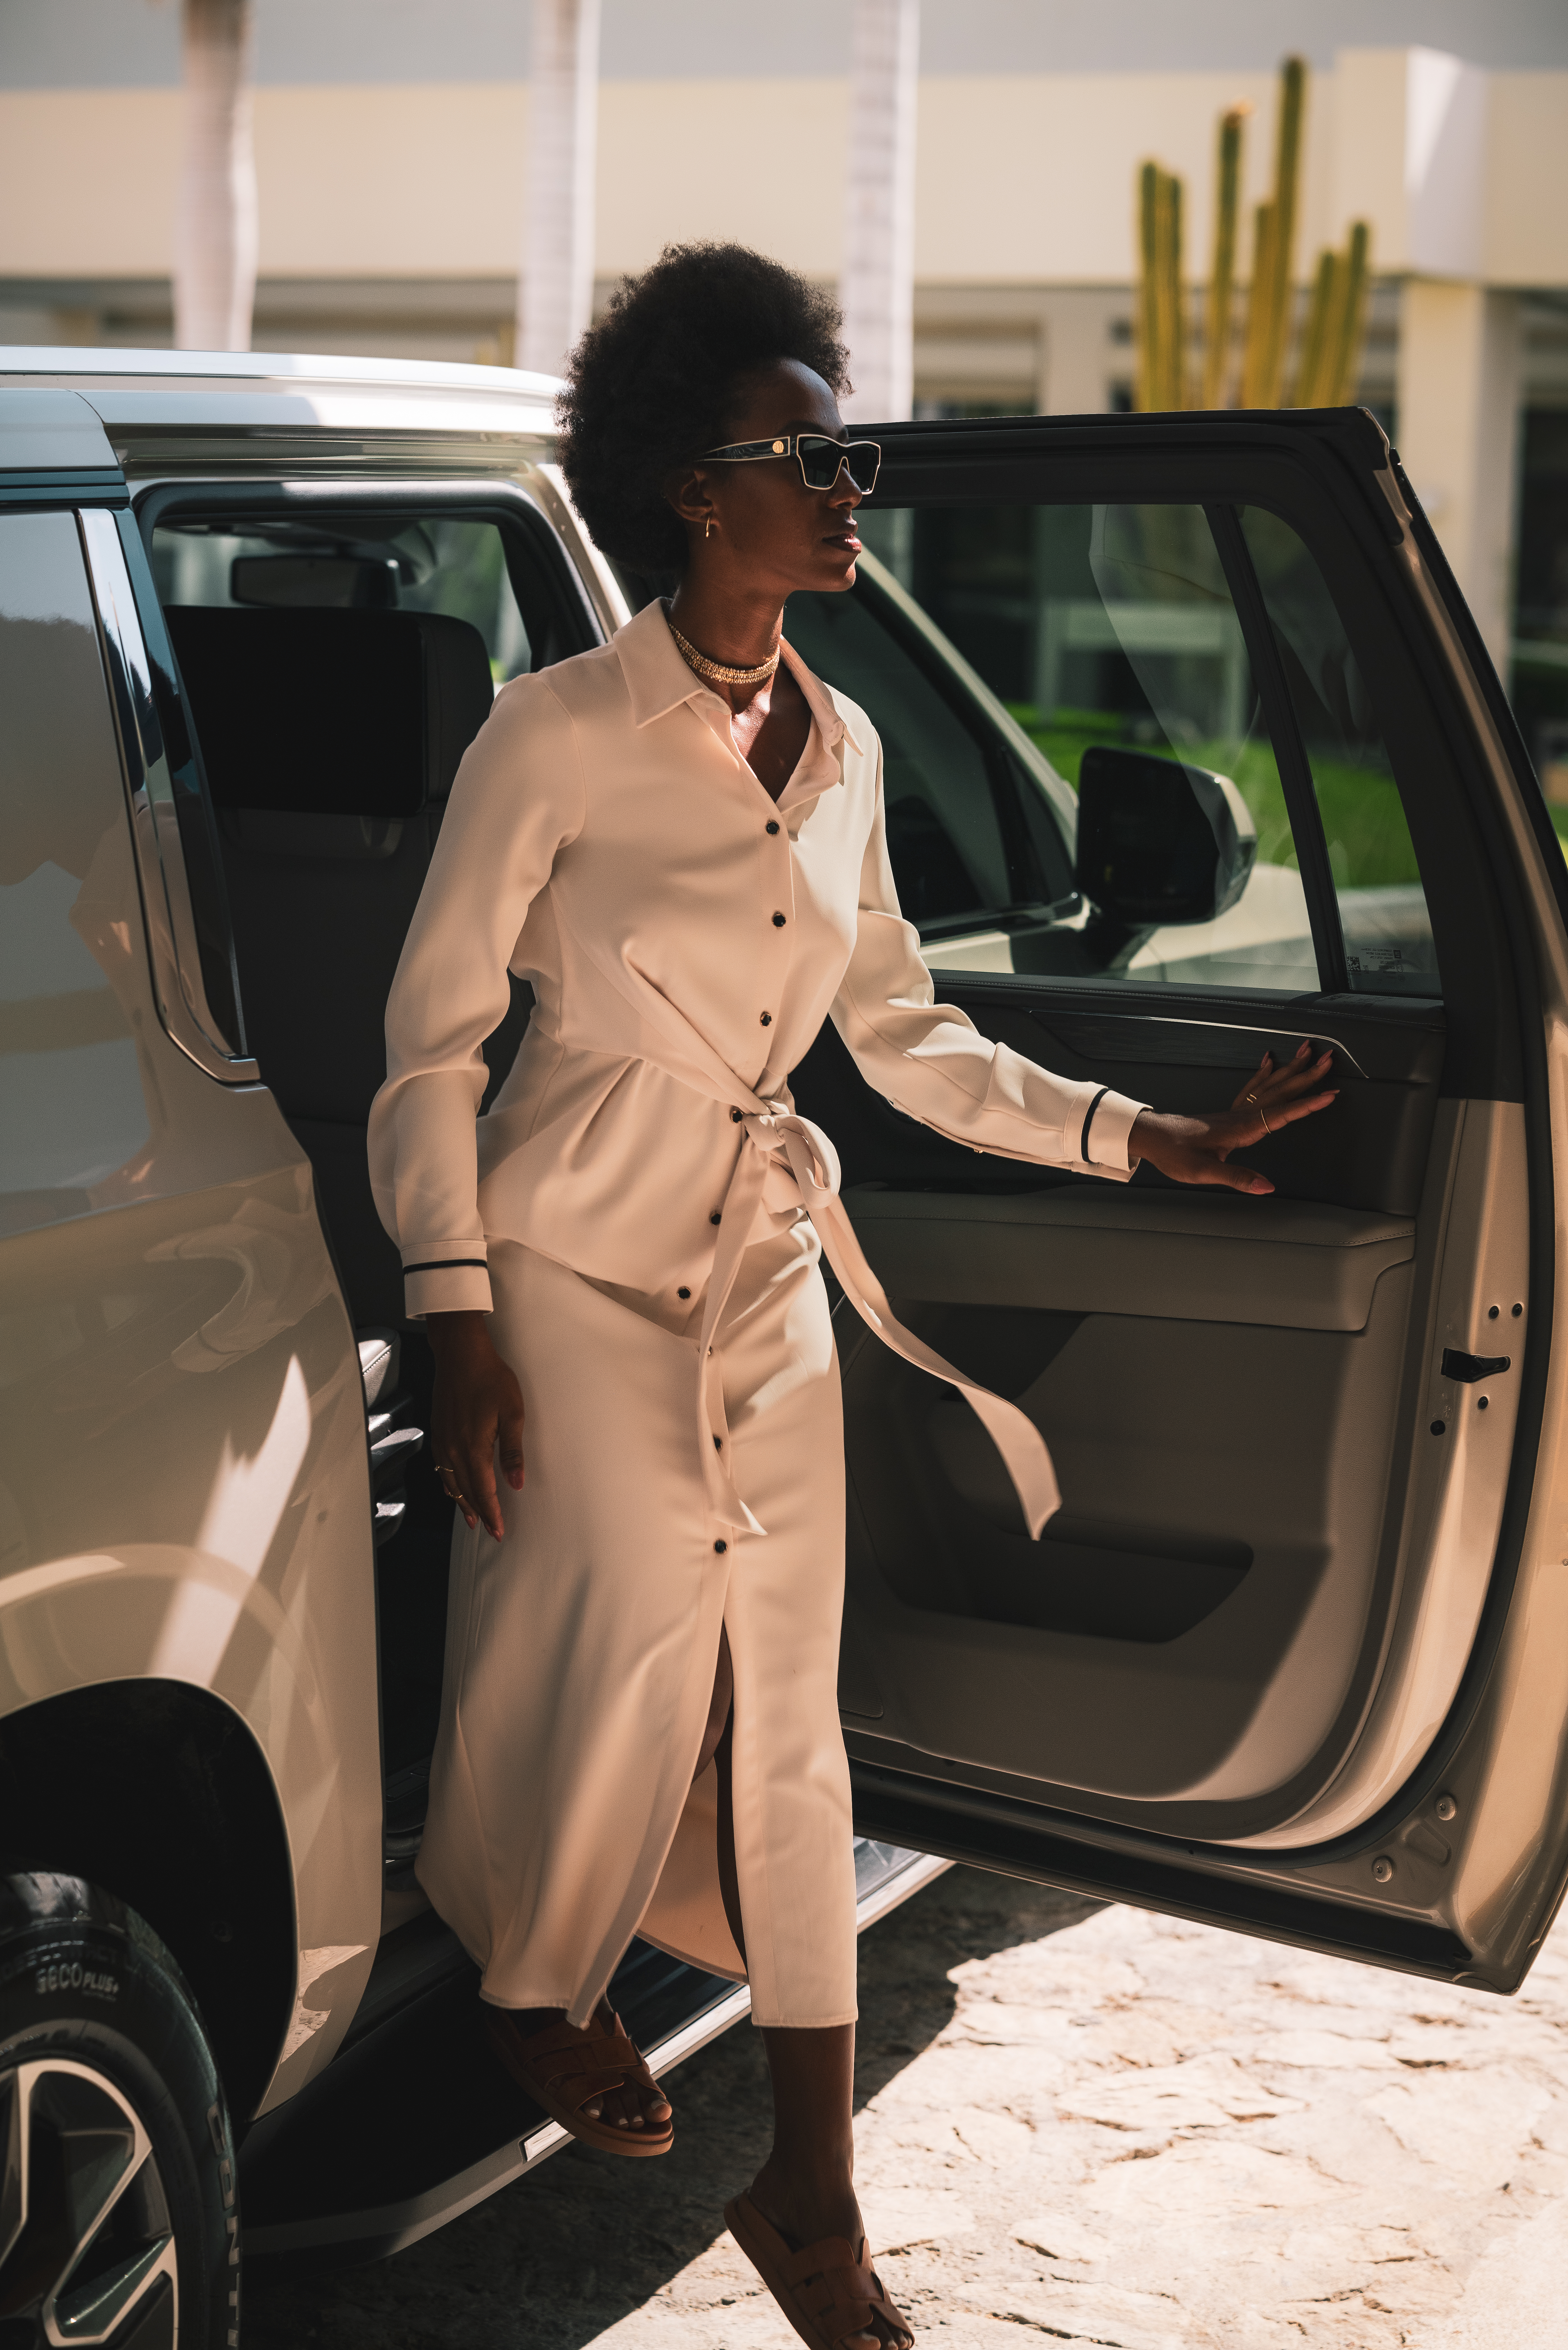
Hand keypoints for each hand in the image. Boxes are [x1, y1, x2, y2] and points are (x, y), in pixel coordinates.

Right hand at [425, 1309, 525, 1539]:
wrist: (460, 1354)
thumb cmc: (490, 1378)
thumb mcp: (512, 1413)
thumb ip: (513, 1451)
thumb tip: (516, 1483)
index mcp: (474, 1447)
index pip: (484, 1490)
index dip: (492, 1513)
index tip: (498, 1531)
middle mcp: (454, 1449)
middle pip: (466, 1491)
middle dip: (479, 1513)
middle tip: (490, 1531)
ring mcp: (443, 1441)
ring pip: (451, 1482)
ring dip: (462, 1503)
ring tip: (471, 1518)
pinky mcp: (438, 1432)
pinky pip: (442, 1468)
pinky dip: (449, 1484)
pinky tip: (453, 1488)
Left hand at [1128, 1042, 1336, 1196]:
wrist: (1149, 1136)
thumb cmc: (1174, 1154)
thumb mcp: (1202, 1172)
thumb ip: (1236, 1178)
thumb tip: (1267, 1187)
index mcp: (1240, 1129)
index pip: (1280, 1114)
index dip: (1306, 1105)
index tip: (1329, 1094)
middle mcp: (1240, 1115)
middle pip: (1280, 1091)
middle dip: (1306, 1075)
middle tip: (1328, 1058)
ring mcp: (1234, 1111)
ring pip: (1269, 1084)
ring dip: (1291, 1068)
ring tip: (1307, 1050)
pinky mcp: (1226, 1112)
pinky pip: (1251, 1087)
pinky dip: (1264, 1073)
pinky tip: (1270, 1061)